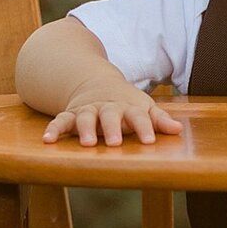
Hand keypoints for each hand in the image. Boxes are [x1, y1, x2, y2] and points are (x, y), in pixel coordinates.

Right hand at [42, 78, 183, 146]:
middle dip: (112, 128)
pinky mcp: (71, 114)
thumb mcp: (144, 107)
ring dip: (84, 130)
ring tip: (86, 144)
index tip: (150, 141)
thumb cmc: (126, 102)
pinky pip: (60, 120)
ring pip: (85, 118)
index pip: (139, 116)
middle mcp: (107, 108)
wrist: (96, 83)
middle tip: (114, 143)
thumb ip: (159, 120)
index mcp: (128, 107)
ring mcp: (88, 110)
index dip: (145, 128)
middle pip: (110, 116)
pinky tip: (48, 140)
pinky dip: (53, 129)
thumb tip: (179, 130)